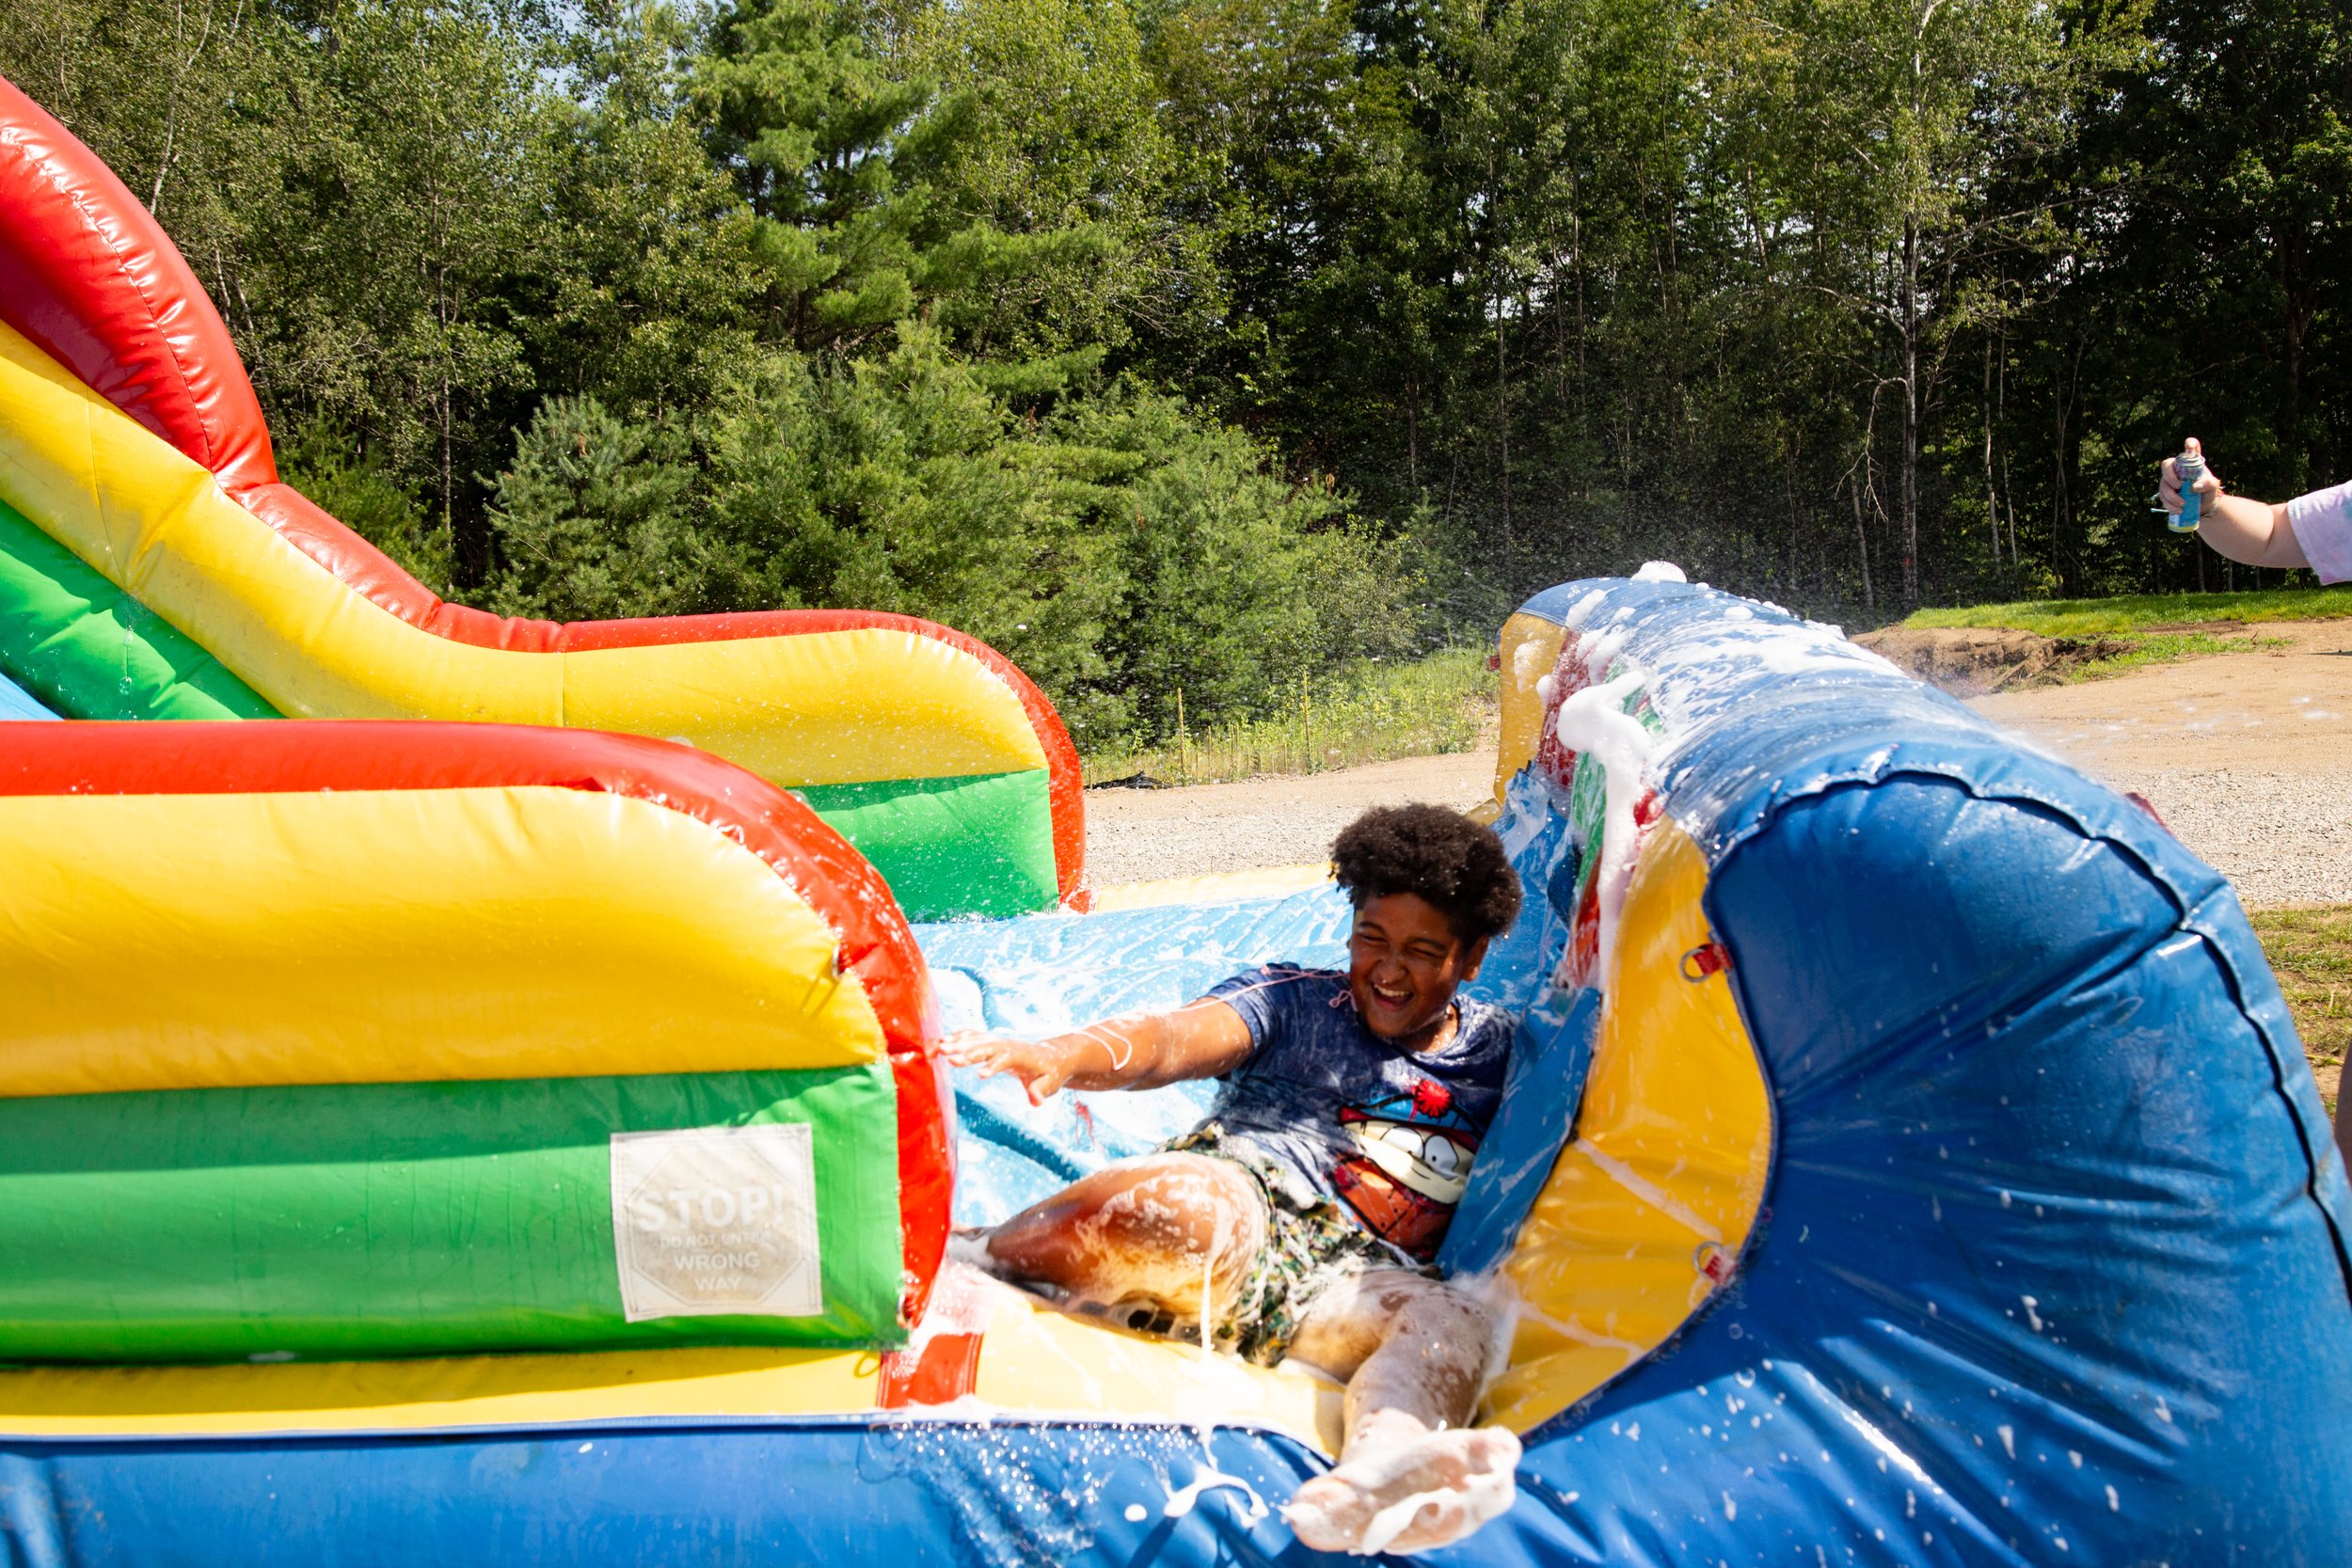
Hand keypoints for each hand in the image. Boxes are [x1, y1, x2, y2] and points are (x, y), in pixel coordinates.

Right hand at [941, 1031, 1082, 1104]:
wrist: (1052, 1055)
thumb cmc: (1051, 1073)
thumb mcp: (1050, 1084)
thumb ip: (1041, 1091)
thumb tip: (1036, 1102)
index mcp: (1020, 1055)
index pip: (1005, 1059)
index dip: (993, 1066)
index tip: (979, 1075)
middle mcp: (1006, 1045)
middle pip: (984, 1046)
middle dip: (966, 1051)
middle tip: (947, 1055)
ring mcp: (997, 1041)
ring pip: (974, 1040)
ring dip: (956, 1043)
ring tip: (936, 1048)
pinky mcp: (990, 1041)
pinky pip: (971, 1037)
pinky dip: (955, 1039)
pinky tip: (938, 1043)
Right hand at [2161, 436, 2223, 510]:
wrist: (2202, 506)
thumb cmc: (2208, 492)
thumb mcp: (2213, 487)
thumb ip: (2208, 484)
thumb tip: (2194, 487)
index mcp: (2191, 463)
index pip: (2190, 449)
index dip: (2190, 444)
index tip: (2190, 445)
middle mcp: (2177, 469)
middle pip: (2166, 465)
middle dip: (2170, 476)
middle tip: (2179, 486)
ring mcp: (2169, 480)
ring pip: (2163, 484)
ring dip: (2171, 496)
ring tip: (2183, 504)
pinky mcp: (2165, 492)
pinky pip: (2162, 497)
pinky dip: (2170, 505)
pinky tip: (2178, 510)